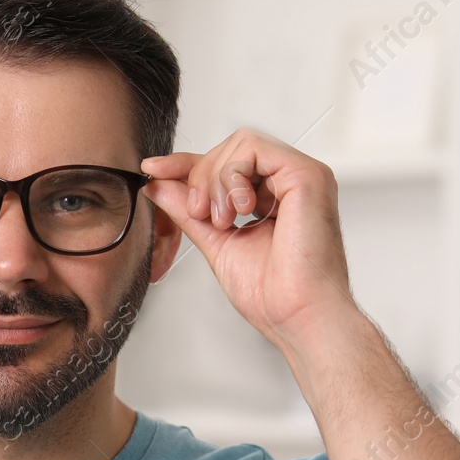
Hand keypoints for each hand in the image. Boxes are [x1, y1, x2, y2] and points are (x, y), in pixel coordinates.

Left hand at [141, 128, 359, 349]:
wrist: (297, 316)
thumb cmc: (272, 294)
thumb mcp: (216, 242)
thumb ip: (190, 212)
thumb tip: (159, 185)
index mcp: (274, 197)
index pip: (227, 165)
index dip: (187, 164)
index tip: (153, 170)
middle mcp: (290, 182)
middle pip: (231, 149)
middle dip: (201, 177)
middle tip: (200, 214)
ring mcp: (302, 175)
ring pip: (241, 144)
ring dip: (215, 180)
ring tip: (223, 220)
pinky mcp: (306, 174)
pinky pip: (254, 148)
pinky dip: (233, 176)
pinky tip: (238, 211)